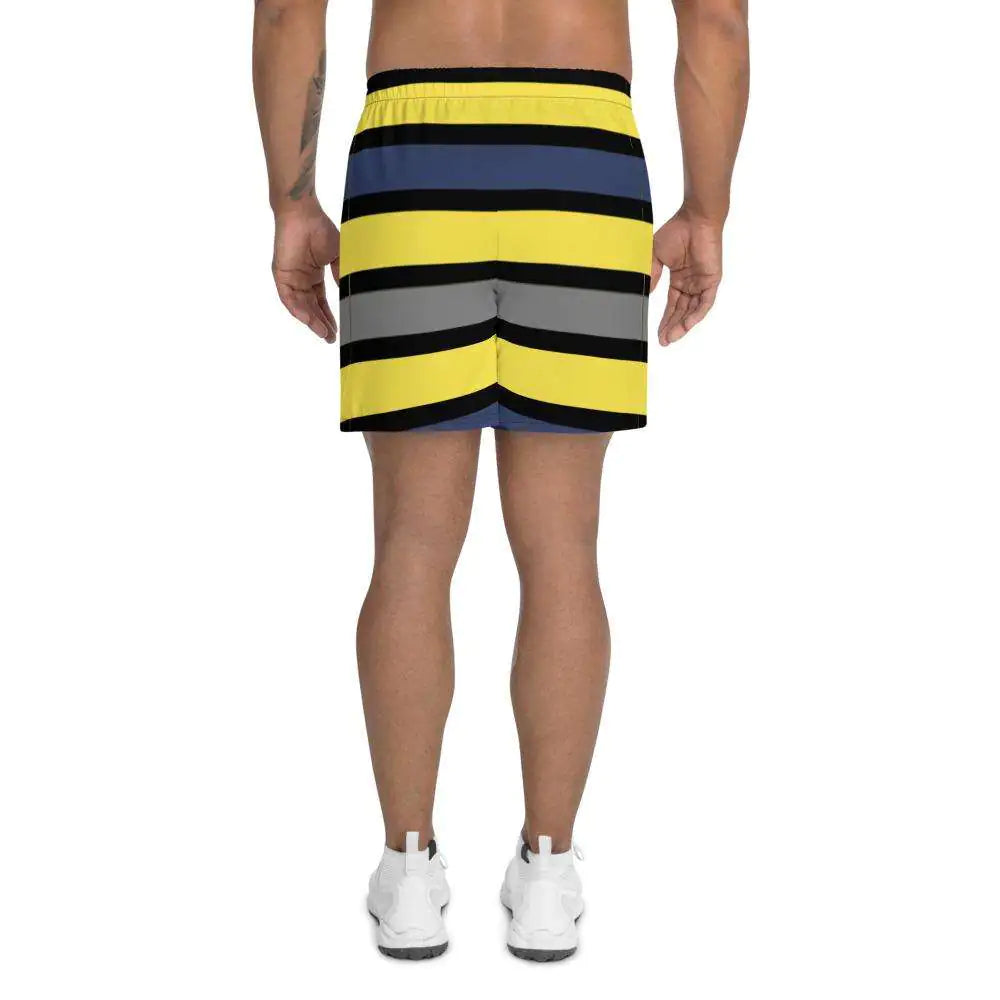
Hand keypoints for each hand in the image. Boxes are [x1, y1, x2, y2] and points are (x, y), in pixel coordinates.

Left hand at [272, 207, 339, 342]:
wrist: (303, 214)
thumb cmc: (320, 229)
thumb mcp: (338, 257)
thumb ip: (342, 275)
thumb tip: (348, 293)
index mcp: (314, 276)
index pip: (321, 303)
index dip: (329, 317)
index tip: (337, 330)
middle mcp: (302, 280)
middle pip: (311, 308)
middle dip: (321, 324)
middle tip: (331, 338)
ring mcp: (291, 278)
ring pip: (300, 306)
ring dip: (312, 321)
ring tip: (323, 333)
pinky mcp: (281, 275)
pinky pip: (288, 298)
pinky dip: (298, 310)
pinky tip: (308, 320)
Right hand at [650, 209, 723, 344]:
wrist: (695, 218)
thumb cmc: (676, 232)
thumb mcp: (655, 256)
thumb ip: (651, 275)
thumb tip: (644, 294)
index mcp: (679, 279)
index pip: (672, 305)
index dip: (664, 320)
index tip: (656, 334)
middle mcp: (691, 283)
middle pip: (681, 311)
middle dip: (672, 327)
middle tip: (663, 341)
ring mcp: (702, 282)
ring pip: (693, 311)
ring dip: (682, 325)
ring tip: (672, 338)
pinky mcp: (712, 280)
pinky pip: (705, 303)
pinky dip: (696, 315)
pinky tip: (687, 325)